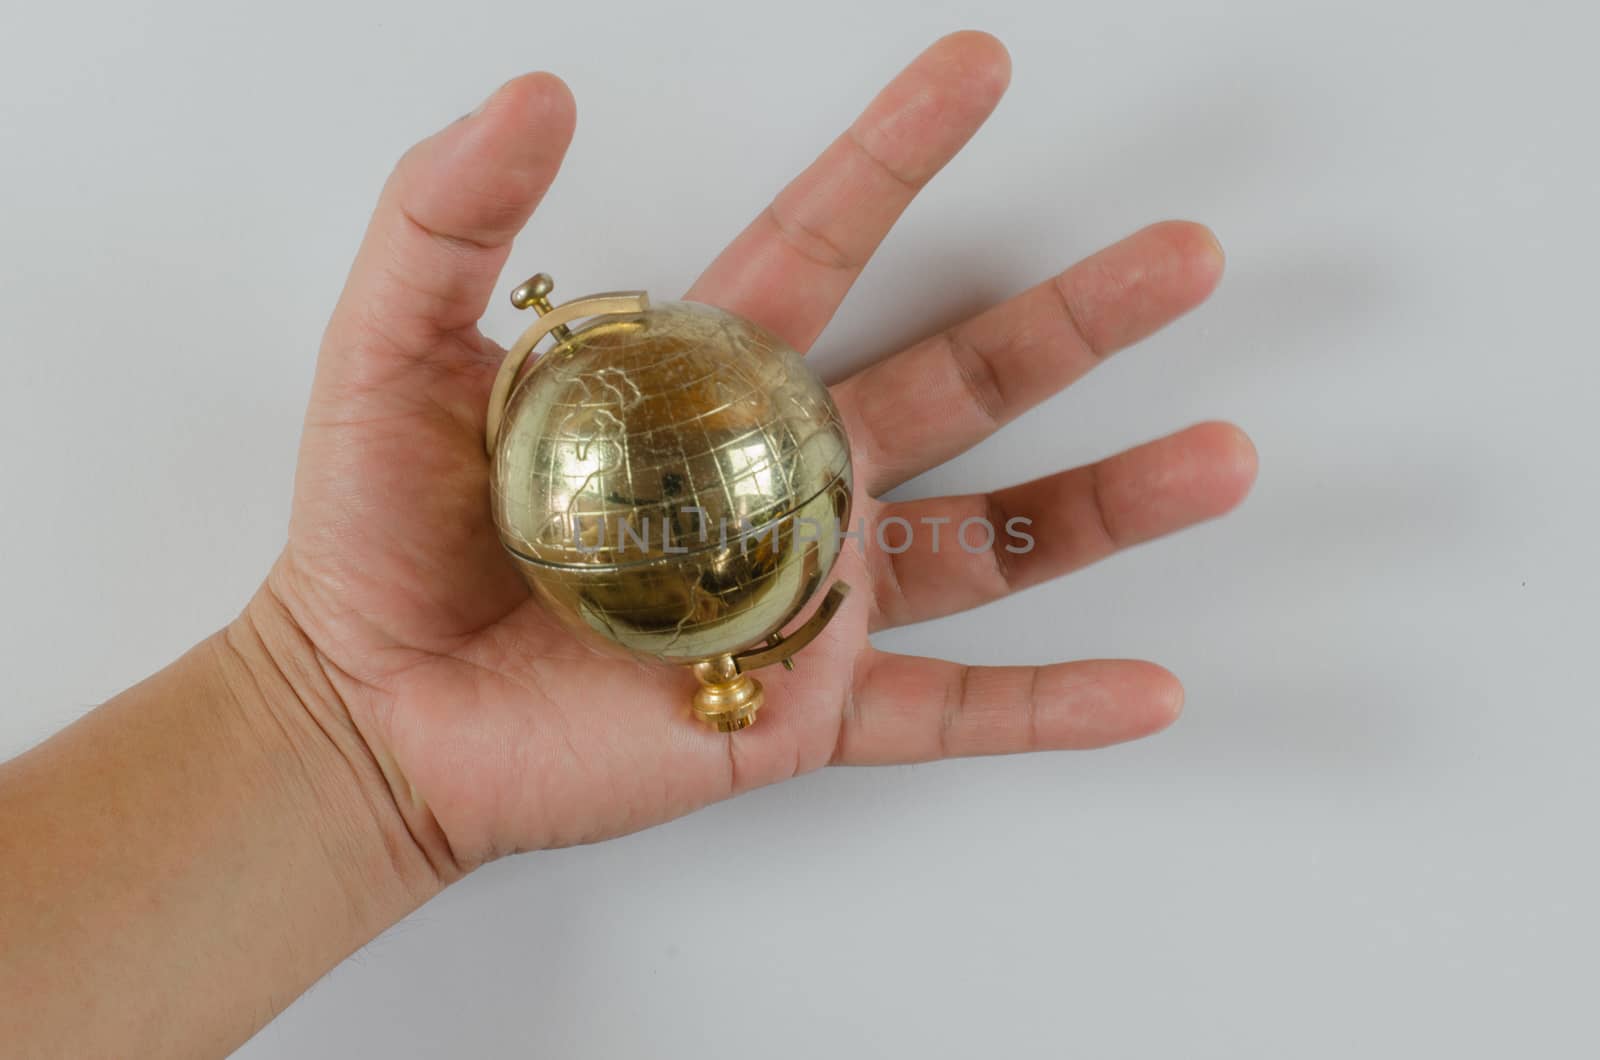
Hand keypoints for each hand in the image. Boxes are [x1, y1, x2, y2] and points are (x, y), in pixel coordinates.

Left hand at [258, 31, 1255, 877]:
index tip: (981, 66)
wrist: (376, 713)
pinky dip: (1051, 706)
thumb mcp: (391, 351)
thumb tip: (531, 94)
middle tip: (1187, 256)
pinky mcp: (807, 706)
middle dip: (1077, 319)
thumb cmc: (379, 534)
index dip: (901, 150)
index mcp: (711, 382)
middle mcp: (788, 477)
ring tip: (1223, 457)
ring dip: (1109, 503)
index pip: (828, 243)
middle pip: (963, 381)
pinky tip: (1149, 694)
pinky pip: (952, 708)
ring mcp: (812, 595)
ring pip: (992, 540)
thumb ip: (451, 219)